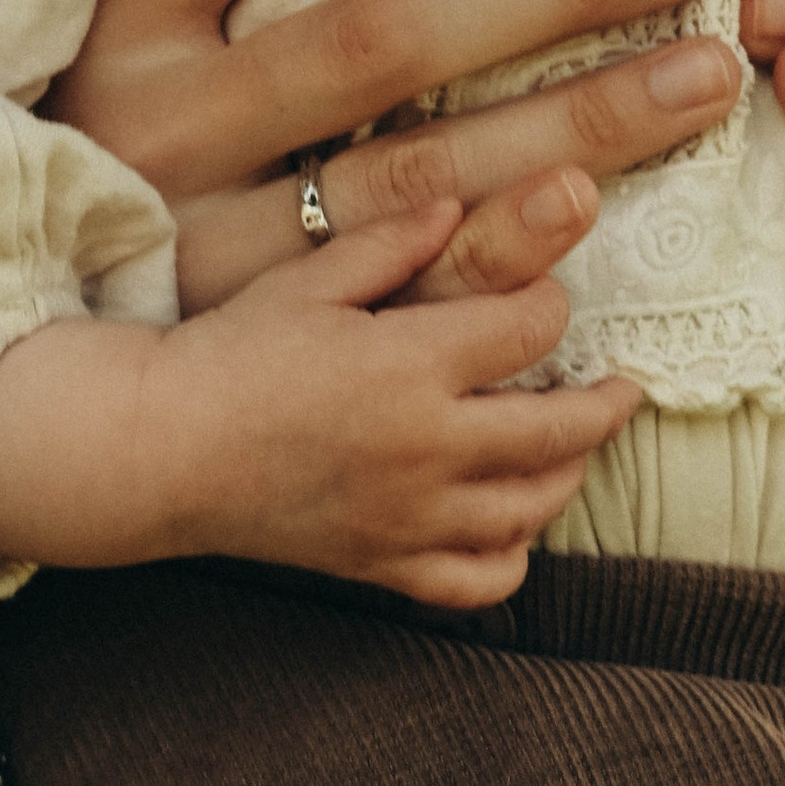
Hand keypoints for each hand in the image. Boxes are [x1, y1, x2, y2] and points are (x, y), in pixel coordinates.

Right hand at [0, 201, 640, 609]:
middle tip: (622, 385)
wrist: (162, 450)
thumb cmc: (229, 352)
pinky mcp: (384, 565)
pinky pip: (479, 581)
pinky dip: (514, 557)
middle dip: (604, 403)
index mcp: (410, 363)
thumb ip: (390, 241)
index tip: (548, 298)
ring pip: (532, 508)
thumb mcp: (307, 276)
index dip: (552, 306)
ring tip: (575, 444)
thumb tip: (457, 204)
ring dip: (569, 474)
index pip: (530, 330)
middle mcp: (426, 447)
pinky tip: (516, 523)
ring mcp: (410, 517)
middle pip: (558, 430)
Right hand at [54, 0, 741, 313]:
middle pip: (378, 35)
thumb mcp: (152, 4)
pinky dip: (515, 256)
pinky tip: (605, 210)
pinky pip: (416, 301)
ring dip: (577, 125)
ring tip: (702, 74)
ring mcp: (214, 248)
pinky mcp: (268, 344)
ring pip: (423, 175)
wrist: (45, 357)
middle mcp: (163, 126)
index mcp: (126, 11)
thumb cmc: (138, 116)